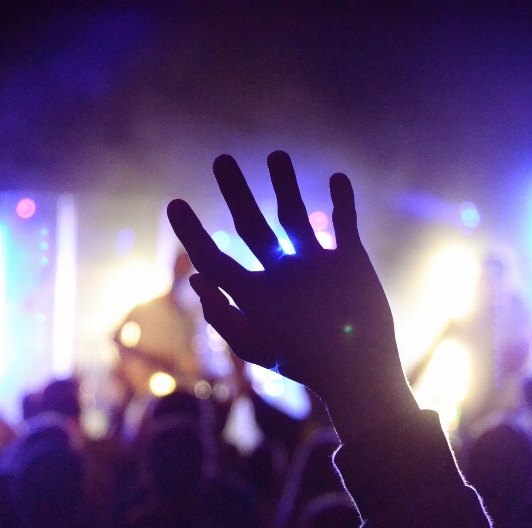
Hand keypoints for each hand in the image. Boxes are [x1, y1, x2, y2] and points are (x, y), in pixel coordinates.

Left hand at [167, 151, 415, 427]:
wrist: (358, 369)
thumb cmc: (305, 362)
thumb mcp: (256, 345)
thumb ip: (224, 316)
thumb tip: (196, 277)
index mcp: (254, 291)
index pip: (215, 257)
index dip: (192, 233)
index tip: (173, 203)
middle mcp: (280, 272)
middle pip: (251, 224)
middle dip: (235, 192)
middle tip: (221, 160)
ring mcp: (315, 263)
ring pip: (294, 214)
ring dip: (285, 184)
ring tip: (276, 154)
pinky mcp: (349, 259)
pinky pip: (344, 222)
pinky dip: (342, 200)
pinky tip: (337, 177)